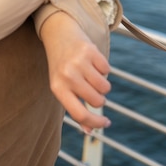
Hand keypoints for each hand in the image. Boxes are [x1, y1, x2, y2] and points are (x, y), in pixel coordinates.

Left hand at [40, 12, 111, 132]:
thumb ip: (75, 108)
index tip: (106, 123)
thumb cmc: (61, 67)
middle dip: (99, 97)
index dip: (95, 123)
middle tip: (90, 86)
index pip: (80, 114)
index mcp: (57, 88)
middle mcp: (67, 76)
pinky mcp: (89, 50)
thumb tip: (89, 130)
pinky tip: (91, 61)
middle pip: (97, 101)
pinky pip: (107, 70)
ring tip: (90, 73)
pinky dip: (103, 68)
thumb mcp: (62, 87)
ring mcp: (78, 63)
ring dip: (102, 83)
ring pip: (105, 87)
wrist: (59, 35)